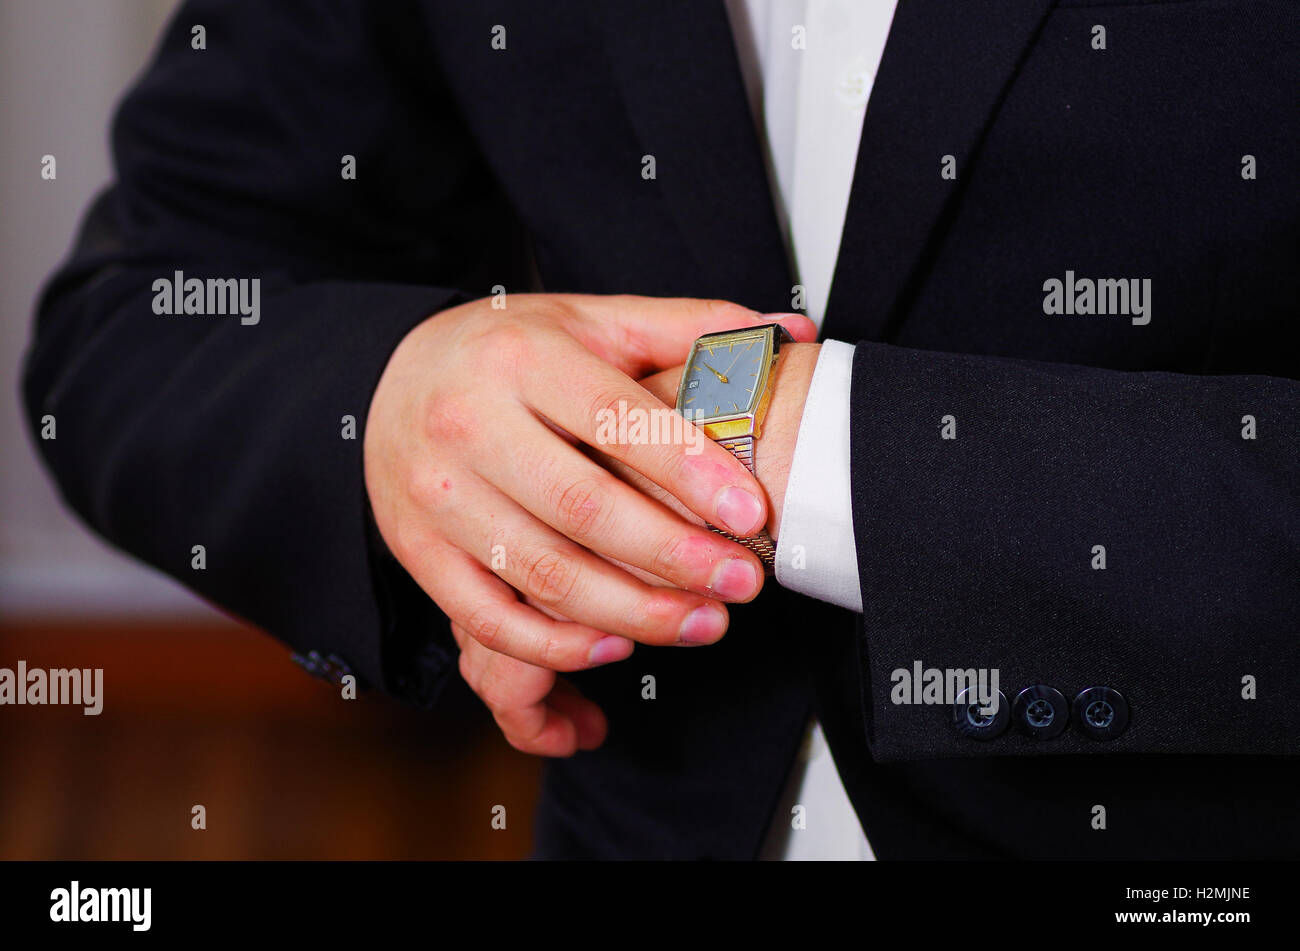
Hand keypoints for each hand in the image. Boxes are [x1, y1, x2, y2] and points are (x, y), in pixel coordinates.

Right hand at [364, 293, 815, 753]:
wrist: (394, 377)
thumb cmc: (510, 352)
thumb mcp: (592, 322)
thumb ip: (687, 329)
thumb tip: (786, 333)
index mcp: (520, 358)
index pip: (616, 419)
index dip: (689, 471)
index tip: (751, 514)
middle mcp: (467, 424)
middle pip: (583, 507)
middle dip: (674, 556)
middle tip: (743, 582)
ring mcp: (436, 494)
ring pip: (542, 571)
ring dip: (633, 612)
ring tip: (703, 623)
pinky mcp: (416, 549)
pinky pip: (487, 616)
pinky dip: (555, 643)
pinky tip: (617, 647)